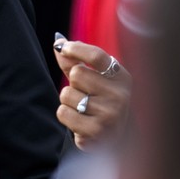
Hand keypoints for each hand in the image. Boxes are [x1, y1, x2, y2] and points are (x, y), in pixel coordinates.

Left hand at [53, 35, 131, 151]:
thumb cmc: (100, 102)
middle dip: (73, 83)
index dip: (75, 48)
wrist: (113, 138)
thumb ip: (74, 61)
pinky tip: (81, 122)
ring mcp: (110, 115)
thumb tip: (57, 39)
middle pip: (77, 74)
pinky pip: (63, 113)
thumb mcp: (94, 79)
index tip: (63, 48)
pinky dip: (66, 116)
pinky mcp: (96, 132)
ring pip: (67, 95)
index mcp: (122, 78)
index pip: (97, 56)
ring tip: (84, 110)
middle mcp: (120, 96)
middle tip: (85, 94)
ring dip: (69, 102)